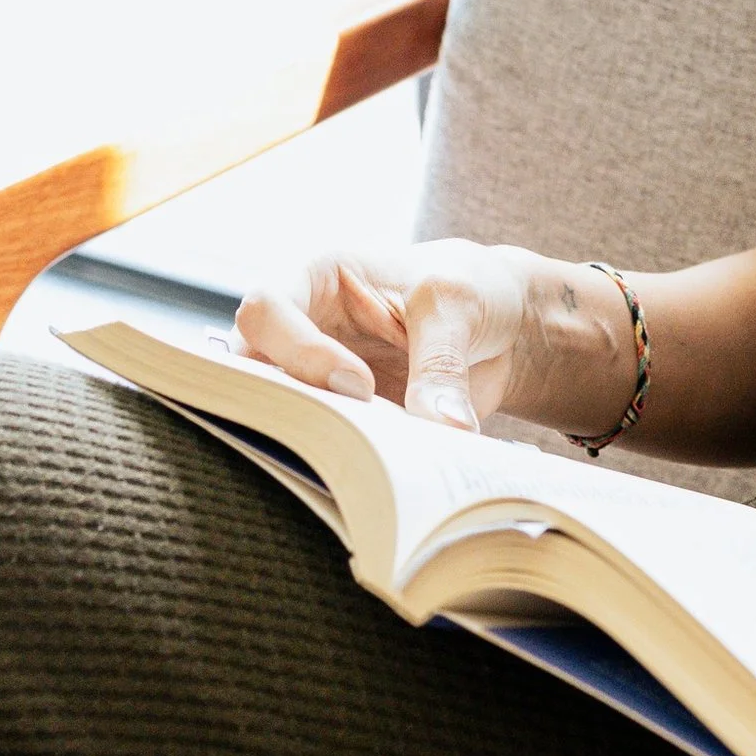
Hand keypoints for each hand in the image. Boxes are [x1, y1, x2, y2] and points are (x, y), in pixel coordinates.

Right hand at [232, 239, 564, 434]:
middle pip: (252, 372)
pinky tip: (383, 477)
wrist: (504, 326)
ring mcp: (320, 380)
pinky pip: (326, 447)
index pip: (265, 310)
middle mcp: (305, 330)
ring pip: (281, 416)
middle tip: (350, 434)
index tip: (358, 383)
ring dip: (315, 441)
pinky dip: (346, 464)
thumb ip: (442, 363)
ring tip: (369, 461)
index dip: (297, 350)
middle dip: (290, 407)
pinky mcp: (347, 421)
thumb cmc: (471, 287)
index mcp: (319, 279)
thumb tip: (441, 426)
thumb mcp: (458, 305)